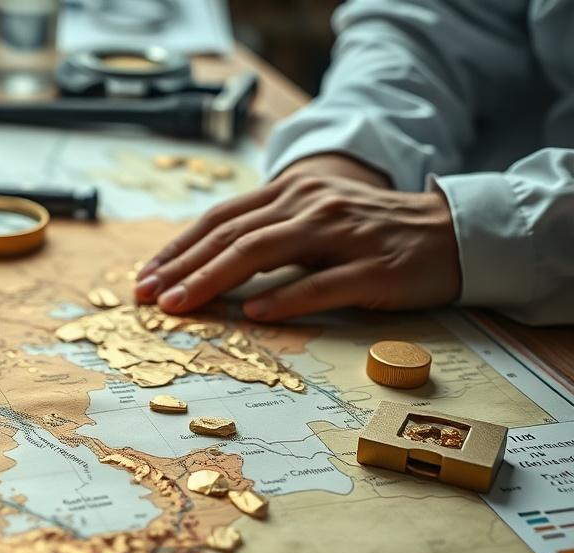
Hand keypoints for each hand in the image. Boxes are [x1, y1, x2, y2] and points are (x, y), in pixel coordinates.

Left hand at [134, 154, 461, 320]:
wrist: (451, 232)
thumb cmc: (372, 234)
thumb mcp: (314, 222)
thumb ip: (268, 235)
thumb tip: (208, 265)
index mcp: (293, 194)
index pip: (221, 219)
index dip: (179, 247)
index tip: (145, 276)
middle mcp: (311, 205)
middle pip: (233, 235)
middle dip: (183, 266)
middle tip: (147, 295)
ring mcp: (343, 234)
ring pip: (264, 252)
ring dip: (214, 279)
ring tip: (180, 303)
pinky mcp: (374, 267)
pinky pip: (322, 283)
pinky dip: (284, 297)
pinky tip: (253, 314)